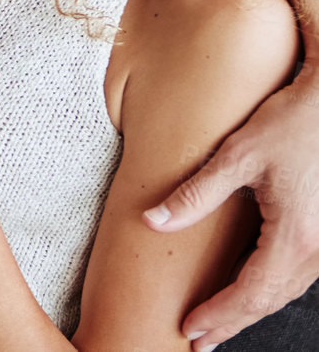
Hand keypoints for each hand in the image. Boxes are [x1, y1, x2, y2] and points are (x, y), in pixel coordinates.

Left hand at [144, 78, 318, 346]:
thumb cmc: (291, 123)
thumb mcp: (237, 157)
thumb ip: (195, 195)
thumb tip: (152, 221)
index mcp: (294, 237)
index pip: (250, 293)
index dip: (218, 314)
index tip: (190, 329)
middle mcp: (317, 250)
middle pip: (270, 301)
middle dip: (232, 321)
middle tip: (198, 339)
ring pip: (287, 291)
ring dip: (252, 308)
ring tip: (218, 321)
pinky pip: (298, 274)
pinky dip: (270, 288)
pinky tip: (250, 289)